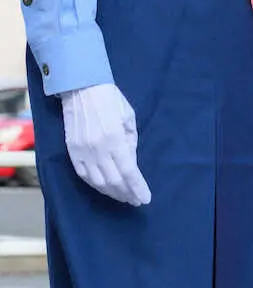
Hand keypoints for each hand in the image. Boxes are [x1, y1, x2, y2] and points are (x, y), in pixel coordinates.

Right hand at [61, 84, 150, 206]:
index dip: (138, 187)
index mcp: (114, 139)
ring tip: (123, 196)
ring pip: (98, 182)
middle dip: (127, 193)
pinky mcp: (72, 151)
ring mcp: (82, 151)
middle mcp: (97, 149)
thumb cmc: (110, 99)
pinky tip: (105, 187)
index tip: (145, 198)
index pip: (129, 172)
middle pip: (114, 181)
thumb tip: (131, 164)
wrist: (81, 88)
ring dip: (112, 192)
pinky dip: (95, 185)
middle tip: (136, 199)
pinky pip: (83, 175)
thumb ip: (130, 142)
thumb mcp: (129, 118)